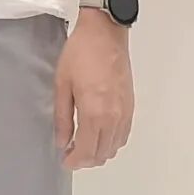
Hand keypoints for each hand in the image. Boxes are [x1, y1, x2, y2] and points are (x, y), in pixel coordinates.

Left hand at [54, 12, 133, 169]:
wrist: (105, 32)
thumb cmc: (80, 53)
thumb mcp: (62, 83)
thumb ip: (62, 117)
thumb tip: (62, 142)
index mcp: (94, 113)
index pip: (87, 151)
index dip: (74, 162)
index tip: (65, 161)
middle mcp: (113, 118)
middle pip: (102, 154)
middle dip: (85, 160)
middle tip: (71, 153)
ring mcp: (125, 113)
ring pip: (114, 147)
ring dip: (99, 152)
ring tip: (83, 144)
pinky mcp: (131, 106)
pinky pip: (123, 135)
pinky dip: (112, 142)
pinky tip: (100, 134)